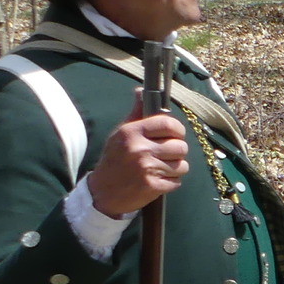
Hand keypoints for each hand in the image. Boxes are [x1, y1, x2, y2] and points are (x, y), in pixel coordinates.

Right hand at [85, 93, 188, 216]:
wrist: (102, 192)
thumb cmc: (114, 159)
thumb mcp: (121, 134)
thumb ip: (136, 113)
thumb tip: (141, 91)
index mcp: (132, 132)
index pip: (169, 124)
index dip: (177, 130)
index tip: (175, 135)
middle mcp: (140, 149)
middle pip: (180, 146)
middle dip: (177, 151)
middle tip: (166, 154)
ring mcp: (146, 168)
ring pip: (182, 165)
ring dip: (175, 168)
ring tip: (161, 168)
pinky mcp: (152, 186)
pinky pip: (176, 181)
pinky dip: (171, 182)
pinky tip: (158, 180)